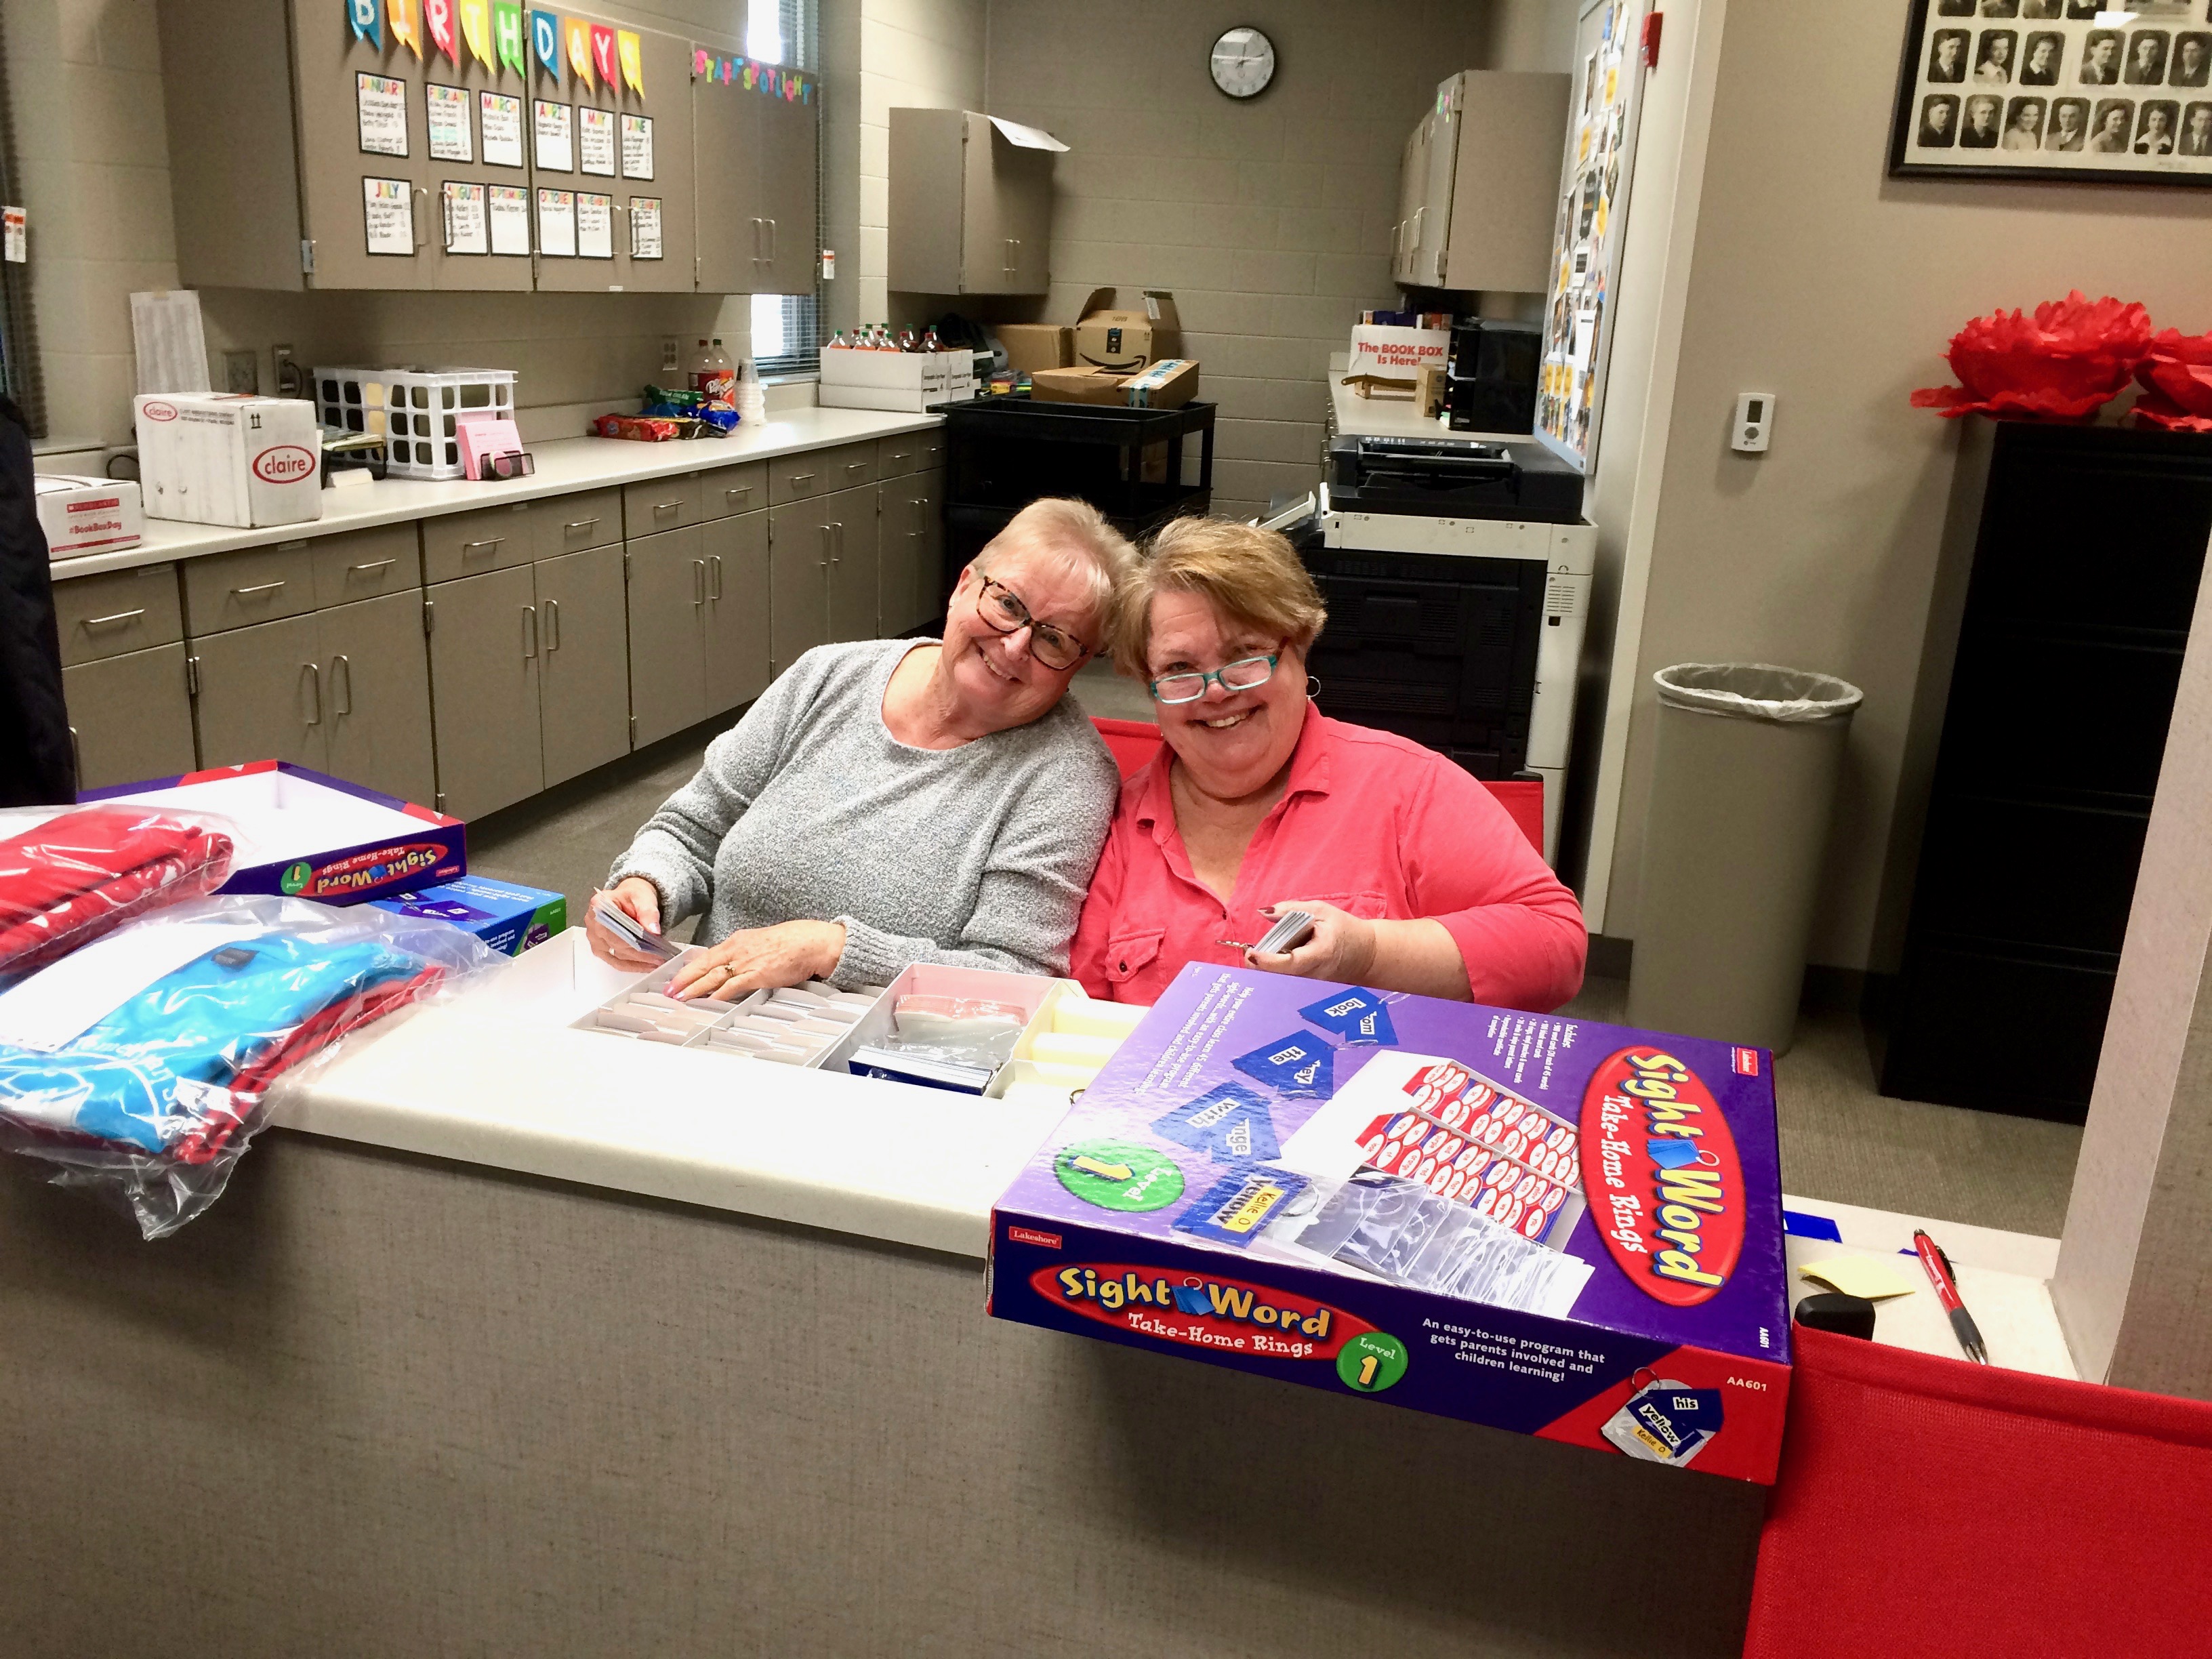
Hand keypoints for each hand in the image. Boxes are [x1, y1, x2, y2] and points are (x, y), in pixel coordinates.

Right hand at [586, 877, 666, 968]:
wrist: (632, 898)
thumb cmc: (634, 896)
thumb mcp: (644, 898)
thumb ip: (648, 913)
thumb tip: (653, 930)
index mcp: (600, 904)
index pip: (614, 928)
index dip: (633, 941)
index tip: (652, 948)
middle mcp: (593, 921)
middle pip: (615, 944)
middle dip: (639, 953)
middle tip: (659, 957)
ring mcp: (594, 936)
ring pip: (614, 957)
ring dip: (636, 962)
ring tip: (655, 963)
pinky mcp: (600, 947)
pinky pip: (614, 961)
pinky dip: (631, 965)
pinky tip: (645, 966)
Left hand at [668, 919, 846, 1000]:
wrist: (811, 942)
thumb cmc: (792, 942)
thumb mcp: (761, 942)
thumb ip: (744, 954)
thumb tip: (732, 966)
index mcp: (738, 940)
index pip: (706, 955)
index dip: (689, 968)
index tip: (677, 978)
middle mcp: (737, 949)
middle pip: (703, 965)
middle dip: (684, 979)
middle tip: (669, 991)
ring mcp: (746, 962)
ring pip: (713, 976)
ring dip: (695, 989)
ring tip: (681, 998)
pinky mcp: (757, 975)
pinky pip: (732, 986)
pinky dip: (718, 995)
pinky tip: (708, 1002)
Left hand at [1245, 899, 1376, 983]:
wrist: (1366, 954)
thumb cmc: (1344, 930)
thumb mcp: (1320, 910)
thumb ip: (1291, 910)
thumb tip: (1263, 912)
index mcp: (1321, 953)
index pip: (1292, 962)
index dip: (1269, 961)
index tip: (1252, 954)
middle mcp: (1315, 974)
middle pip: (1281, 976)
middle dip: (1260, 967)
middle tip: (1249, 952)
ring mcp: (1312, 985)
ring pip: (1281, 981)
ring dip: (1266, 969)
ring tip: (1259, 954)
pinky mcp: (1309, 989)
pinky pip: (1286, 982)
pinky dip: (1274, 972)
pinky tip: (1271, 961)